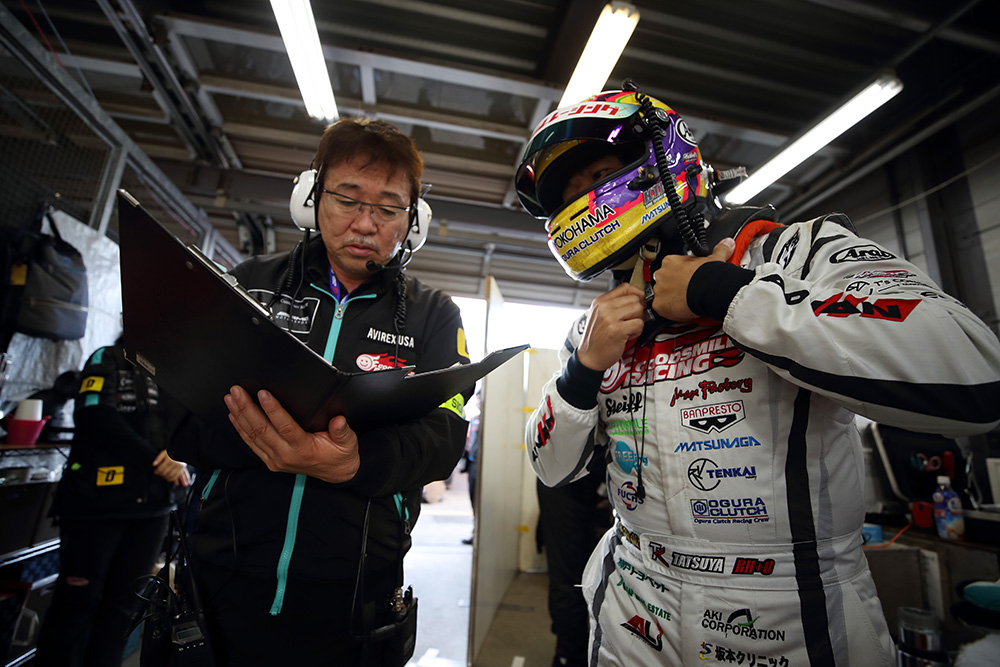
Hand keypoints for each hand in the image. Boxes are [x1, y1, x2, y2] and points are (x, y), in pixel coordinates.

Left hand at [152, 449, 190, 486]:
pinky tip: (168, 479)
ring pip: (171, 475)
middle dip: (160, 474)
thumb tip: (154, 464)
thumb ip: (159, 458)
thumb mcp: (164, 452)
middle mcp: (175, 463)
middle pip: (165, 473)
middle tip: (158, 474)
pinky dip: (172, 479)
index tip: (155, 472)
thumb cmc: (172, 452)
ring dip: (166, 477)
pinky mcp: (182, 468)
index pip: (161, 469)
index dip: (156, 471)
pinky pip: (176, 476)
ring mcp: (179, 466)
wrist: (181, 451)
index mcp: (169, 459)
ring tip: (163, 476)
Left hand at [224, 385, 359, 482]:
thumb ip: (342, 431)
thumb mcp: (348, 441)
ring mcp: (275, 459)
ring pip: (252, 436)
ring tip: (231, 399)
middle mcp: (286, 455)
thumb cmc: (339, 454)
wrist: (336, 473)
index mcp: (303, 449)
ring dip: (239, 415)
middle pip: (261, 429)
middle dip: (247, 407)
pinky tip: (234, 416)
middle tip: (237, 391)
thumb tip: (338, 420)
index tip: (263, 393)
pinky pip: (251, 444)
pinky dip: (240, 429)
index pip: (284, 426)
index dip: (272, 409)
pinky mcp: (270, 460)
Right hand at [577, 283, 645, 370]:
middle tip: (630, 321)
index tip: (638, 302)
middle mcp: (604, 307)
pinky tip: (628, 336)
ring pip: (639, 309)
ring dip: (638, 321)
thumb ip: (615, 305)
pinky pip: (639, 324)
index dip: (637, 294)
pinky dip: (637, 331)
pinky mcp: (617, 330)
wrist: (589, 357)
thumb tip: (637, 298)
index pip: (625, 287)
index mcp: (600, 301)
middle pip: (635, 298)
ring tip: (628, 329)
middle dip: (638, 311)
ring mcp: (610, 318)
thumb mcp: (600, 316)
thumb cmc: (597, 339)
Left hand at [651, 238, 734, 320]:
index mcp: (670, 261)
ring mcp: (659, 290)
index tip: (689, 278)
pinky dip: (671, 311)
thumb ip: (720, 249)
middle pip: (665, 282)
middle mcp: (661, 274)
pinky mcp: (659, 305)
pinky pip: (662, 309)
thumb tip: (727, 243)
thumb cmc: (710, 275)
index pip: (671, 268)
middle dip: (675, 286)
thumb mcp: (715, 258)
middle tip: (688, 291)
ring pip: (663, 296)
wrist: (710, 291)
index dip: (681, 274)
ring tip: (687, 301)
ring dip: (672, 299)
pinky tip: (683, 310)